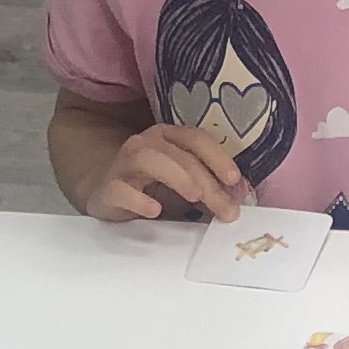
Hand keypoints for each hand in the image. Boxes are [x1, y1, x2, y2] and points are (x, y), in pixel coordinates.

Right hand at [83, 122, 251, 225]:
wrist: (109, 198)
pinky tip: (154, 211)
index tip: (235, 180)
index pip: (195, 138)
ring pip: (149, 159)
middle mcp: (145, 144)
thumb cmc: (153, 188)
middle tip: (226, 210)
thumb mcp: (186, 184)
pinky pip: (120, 190)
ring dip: (176, 176)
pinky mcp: (108, 189)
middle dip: (207, 181)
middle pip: (179, 155)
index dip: (217, 156)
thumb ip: (210, 185)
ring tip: (194, 197)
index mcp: (167, 137)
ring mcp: (123, 164)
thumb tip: (241, 194)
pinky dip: (138, 199)